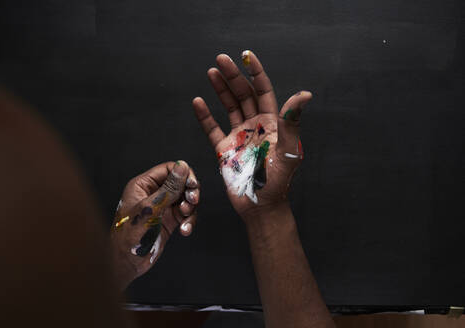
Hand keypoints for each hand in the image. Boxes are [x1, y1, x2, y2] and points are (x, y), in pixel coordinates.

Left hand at [110, 160, 199, 288]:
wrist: (126, 263)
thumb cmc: (129, 236)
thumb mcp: (150, 209)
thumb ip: (169, 188)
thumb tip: (182, 167)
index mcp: (144, 185)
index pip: (169, 169)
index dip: (184, 174)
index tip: (192, 185)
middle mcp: (154, 193)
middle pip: (180, 183)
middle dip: (189, 192)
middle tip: (192, 201)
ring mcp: (162, 207)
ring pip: (185, 199)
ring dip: (190, 208)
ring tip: (186, 217)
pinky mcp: (169, 220)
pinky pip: (185, 215)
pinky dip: (189, 221)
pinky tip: (185, 230)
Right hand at [192, 50, 310, 218]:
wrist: (260, 206)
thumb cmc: (278, 182)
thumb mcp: (288, 150)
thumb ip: (291, 122)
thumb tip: (305, 94)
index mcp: (272, 123)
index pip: (263, 91)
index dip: (255, 72)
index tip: (246, 56)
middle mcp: (255, 125)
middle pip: (243, 94)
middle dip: (233, 76)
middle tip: (221, 59)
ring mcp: (239, 136)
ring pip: (229, 106)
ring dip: (220, 89)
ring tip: (211, 72)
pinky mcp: (224, 149)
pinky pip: (212, 128)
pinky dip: (205, 116)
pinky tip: (198, 102)